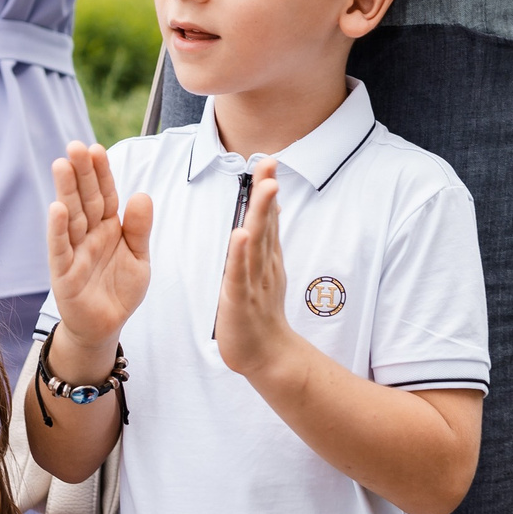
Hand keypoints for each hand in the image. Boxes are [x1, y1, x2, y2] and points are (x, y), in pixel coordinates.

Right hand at [45, 141, 152, 348]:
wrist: (105, 325)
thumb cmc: (120, 289)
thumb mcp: (139, 259)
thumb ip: (140, 230)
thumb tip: (142, 194)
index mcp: (109, 227)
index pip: (105, 195)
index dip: (101, 173)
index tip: (96, 149)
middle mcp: (89, 234)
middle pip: (85, 199)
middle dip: (81, 173)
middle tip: (75, 146)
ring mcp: (74, 252)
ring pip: (71, 217)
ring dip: (66, 192)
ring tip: (62, 165)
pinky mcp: (64, 273)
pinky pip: (61, 248)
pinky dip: (58, 230)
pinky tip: (56, 209)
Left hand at [214, 159, 301, 380]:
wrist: (265, 354)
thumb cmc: (261, 309)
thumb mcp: (267, 267)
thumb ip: (269, 237)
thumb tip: (274, 204)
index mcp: (266, 255)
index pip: (268, 216)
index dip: (267, 188)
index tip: (269, 159)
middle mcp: (263, 264)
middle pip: (266, 224)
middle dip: (267, 193)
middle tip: (271, 164)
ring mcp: (253, 281)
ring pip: (257, 244)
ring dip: (261, 216)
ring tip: (265, 189)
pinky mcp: (239, 301)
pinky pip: (238, 275)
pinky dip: (239, 255)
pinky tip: (239, 236)